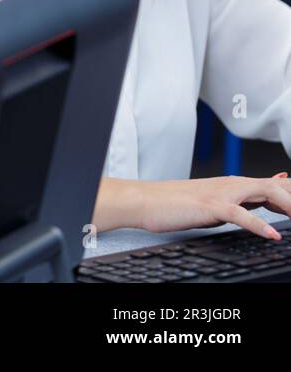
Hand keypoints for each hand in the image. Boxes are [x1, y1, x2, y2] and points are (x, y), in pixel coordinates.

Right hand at [123, 172, 290, 238]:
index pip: (274, 185)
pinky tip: (273, 235)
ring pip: (264, 191)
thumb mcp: (213, 201)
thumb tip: (256, 201)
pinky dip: (260, 224)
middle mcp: (231, 184)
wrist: (145, 200)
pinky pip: (240, 213)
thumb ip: (239, 201)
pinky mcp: (210, 205)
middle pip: (275, 185)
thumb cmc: (174, 203)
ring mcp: (221, 193)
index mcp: (233, 185)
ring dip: (288, 205)